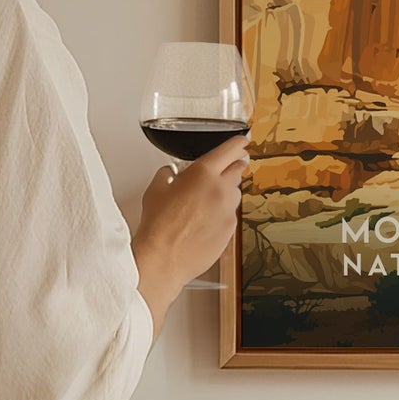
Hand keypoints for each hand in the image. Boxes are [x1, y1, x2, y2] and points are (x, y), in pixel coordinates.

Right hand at [132, 133, 249, 333]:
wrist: (164, 258)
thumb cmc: (158, 225)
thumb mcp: (155, 190)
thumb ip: (167, 175)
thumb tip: (170, 173)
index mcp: (203, 173)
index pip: (229, 150)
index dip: (238, 143)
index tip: (242, 141)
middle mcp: (221, 190)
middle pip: (237, 170)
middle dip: (233, 167)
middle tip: (225, 169)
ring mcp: (228, 211)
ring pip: (234, 194)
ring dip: (226, 192)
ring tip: (206, 201)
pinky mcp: (230, 230)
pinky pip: (230, 215)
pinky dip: (222, 214)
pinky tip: (205, 221)